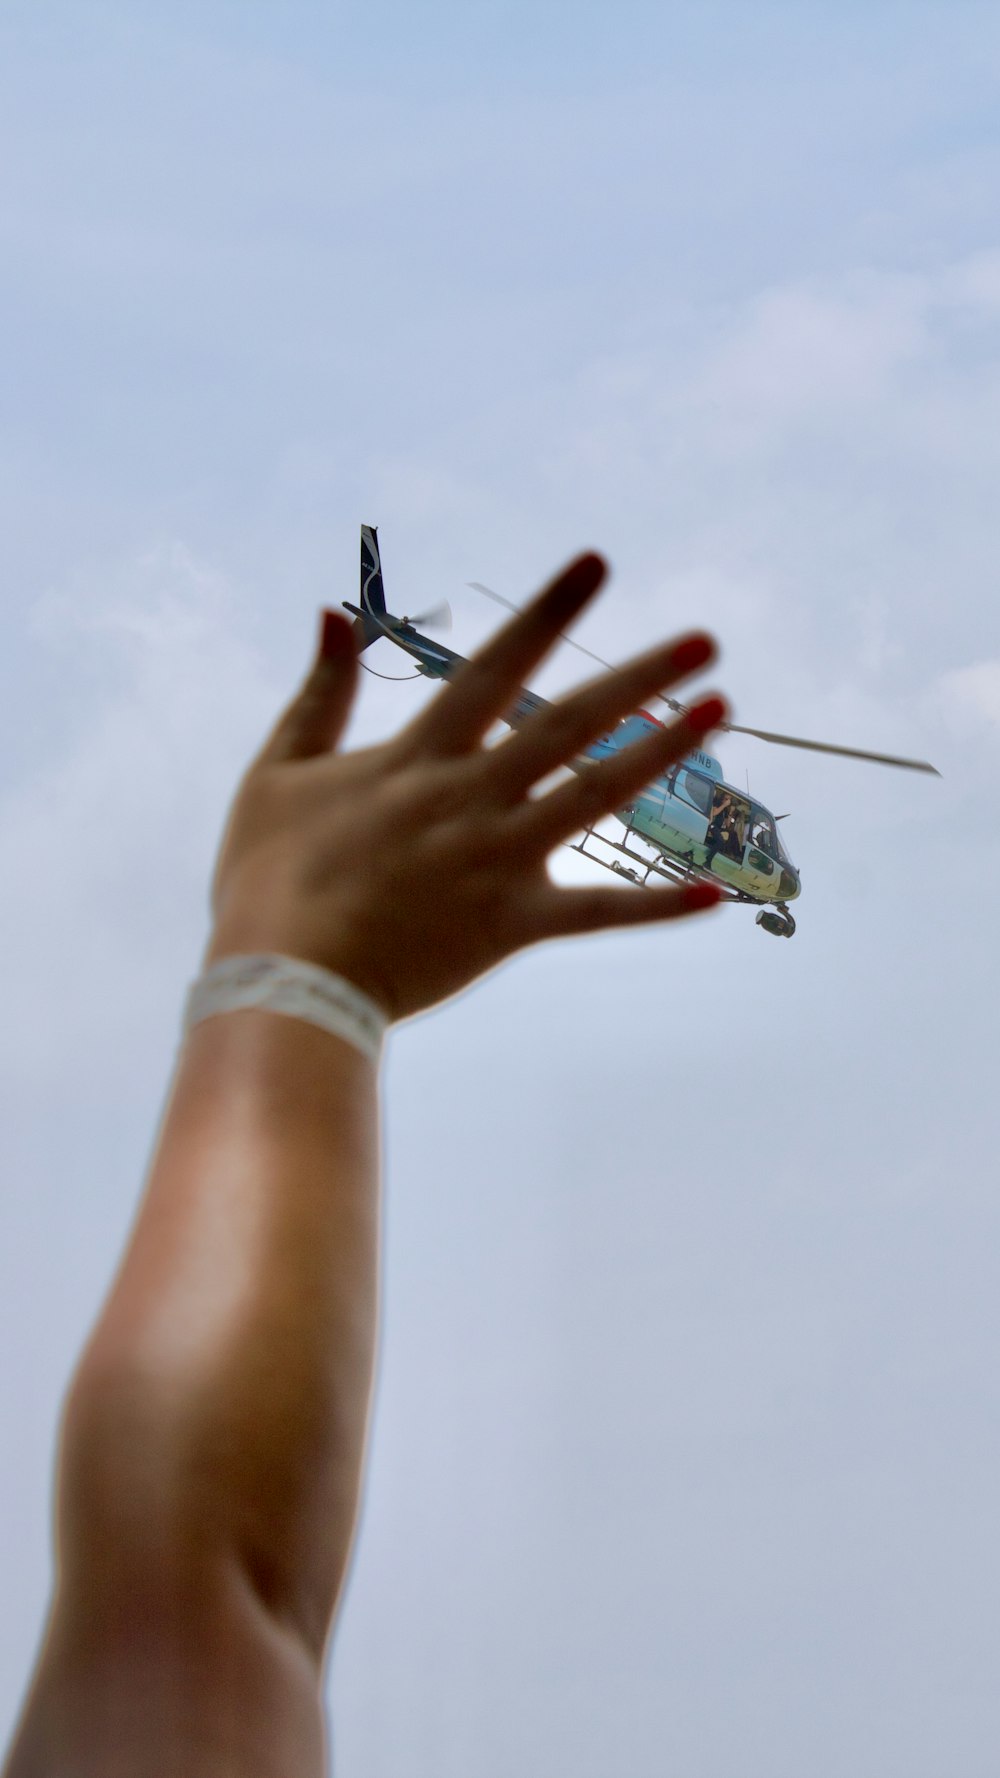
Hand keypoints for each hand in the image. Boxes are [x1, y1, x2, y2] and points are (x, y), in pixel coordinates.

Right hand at [206, 553, 726, 1020]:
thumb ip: (319, 693)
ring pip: (595, 799)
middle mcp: (470, 798)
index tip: (597, 564)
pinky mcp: (510, 925)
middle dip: (639, 677)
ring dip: (662, 755)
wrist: (286, 980)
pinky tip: (716, 893)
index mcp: (419, 756)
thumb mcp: (278, 771)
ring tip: (721, 714)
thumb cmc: (270, 877)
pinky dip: (655, 907)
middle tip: (704, 642)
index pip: (495, 665)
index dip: (548, 612)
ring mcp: (497, 860)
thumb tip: (333, 612)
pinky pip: (597, 915)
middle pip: (569, 723)